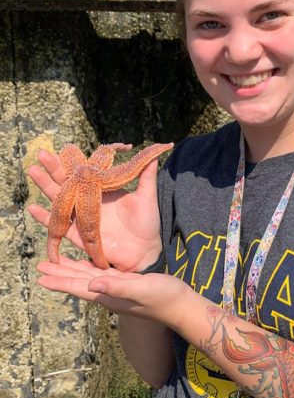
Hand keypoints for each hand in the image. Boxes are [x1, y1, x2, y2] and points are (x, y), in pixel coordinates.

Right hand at [28, 149, 162, 271]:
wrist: (145, 250)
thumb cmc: (147, 223)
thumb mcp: (147, 196)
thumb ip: (146, 175)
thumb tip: (156, 151)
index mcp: (103, 190)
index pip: (84, 171)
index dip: (73, 160)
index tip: (61, 147)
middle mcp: (90, 201)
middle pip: (68, 182)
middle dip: (54, 168)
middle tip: (41, 153)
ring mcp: (83, 217)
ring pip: (60, 199)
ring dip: (46, 186)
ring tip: (33, 171)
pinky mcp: (80, 235)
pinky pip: (60, 226)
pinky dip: (46, 218)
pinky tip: (33, 208)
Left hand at [37, 257, 188, 327]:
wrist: (181, 304)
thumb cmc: (164, 298)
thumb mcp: (141, 290)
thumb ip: (118, 288)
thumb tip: (92, 285)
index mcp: (109, 295)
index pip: (78, 287)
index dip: (59, 281)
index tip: (40, 276)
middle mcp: (109, 292)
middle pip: (78, 282)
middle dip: (59, 274)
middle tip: (40, 265)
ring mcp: (117, 288)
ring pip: (88, 276)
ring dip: (71, 270)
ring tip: (55, 263)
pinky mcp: (126, 282)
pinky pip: (101, 272)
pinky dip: (89, 266)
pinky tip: (86, 261)